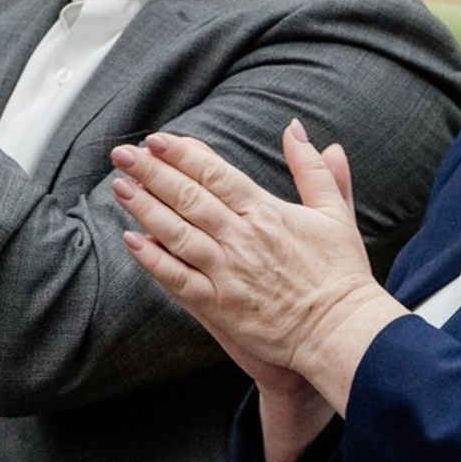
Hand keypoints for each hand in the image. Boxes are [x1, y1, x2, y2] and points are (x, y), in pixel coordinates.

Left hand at [113, 120, 399, 461]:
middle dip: (151, 172)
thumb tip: (297, 130)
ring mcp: (227, 272)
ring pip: (175, 233)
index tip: (156, 139)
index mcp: (266, 212)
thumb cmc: (341, 273)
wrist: (340, 331)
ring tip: (119, 187)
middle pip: (187, 197)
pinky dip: (152, 260)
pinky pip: (177, 279)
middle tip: (122, 154)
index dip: (183, 154)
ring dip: (144, 208)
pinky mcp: (219, 306)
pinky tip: (132, 242)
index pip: (215, 174)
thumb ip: (313, 169)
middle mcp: (241, 238)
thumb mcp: (335, 212)